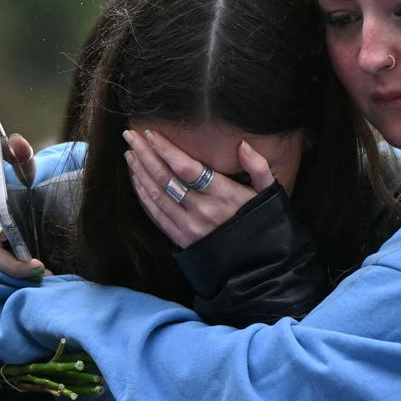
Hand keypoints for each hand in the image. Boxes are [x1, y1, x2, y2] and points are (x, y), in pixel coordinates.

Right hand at [0, 133, 45, 278]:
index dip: (7, 235)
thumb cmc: (11, 173)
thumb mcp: (18, 162)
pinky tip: (31, 281)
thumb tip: (16, 140)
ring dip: (11, 275)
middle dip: (12, 266)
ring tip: (40, 279)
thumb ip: (20, 153)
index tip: (28, 252)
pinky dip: (8, 277)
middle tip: (40, 271)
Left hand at [124, 127, 274, 248]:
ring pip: (157, 195)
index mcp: (224, 195)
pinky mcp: (182, 240)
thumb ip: (259, 167)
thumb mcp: (270, 194)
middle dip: (145, 154)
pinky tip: (136, 180)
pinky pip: (157, 215)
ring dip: (140, 172)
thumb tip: (243, 144)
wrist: (259, 267)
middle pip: (166, 178)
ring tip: (130, 153)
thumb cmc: (265, 225)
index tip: (150, 132)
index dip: (166, 149)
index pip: (186, 167)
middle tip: (131, 135)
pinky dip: (144, 196)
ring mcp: (190, 227)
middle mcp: (203, 210)